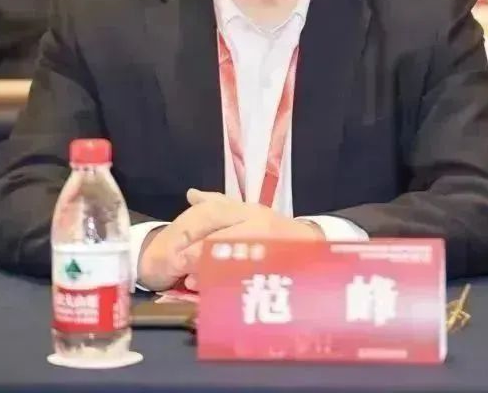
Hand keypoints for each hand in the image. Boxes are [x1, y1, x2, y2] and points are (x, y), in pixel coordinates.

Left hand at [136, 189, 322, 290]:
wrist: (311, 245)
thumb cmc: (273, 229)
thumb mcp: (247, 211)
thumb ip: (218, 203)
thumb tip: (191, 194)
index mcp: (249, 211)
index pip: (214, 216)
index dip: (191, 233)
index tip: (175, 248)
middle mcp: (259, 225)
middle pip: (222, 239)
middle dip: (197, 256)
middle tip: (179, 269)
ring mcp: (269, 247)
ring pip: (233, 259)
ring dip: (209, 272)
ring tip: (193, 282)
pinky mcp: (275, 269)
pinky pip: (246, 278)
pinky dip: (227, 285)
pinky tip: (213, 293)